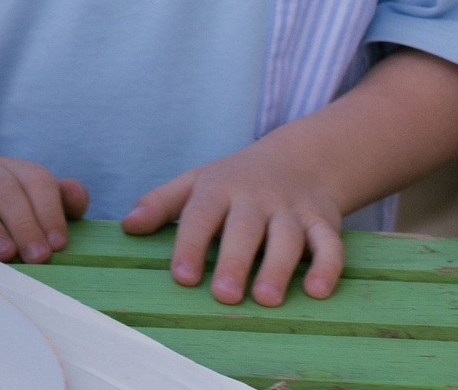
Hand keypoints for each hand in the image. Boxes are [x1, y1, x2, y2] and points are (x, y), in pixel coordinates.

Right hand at [0, 154, 86, 264]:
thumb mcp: (30, 203)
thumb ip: (59, 202)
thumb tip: (78, 196)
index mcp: (12, 169)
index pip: (35, 179)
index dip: (49, 211)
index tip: (57, 244)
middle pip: (4, 187)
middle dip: (24, 223)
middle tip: (37, 257)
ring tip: (4, 254)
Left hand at [124, 137, 345, 306]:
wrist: (300, 159)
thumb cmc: (235, 180)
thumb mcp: (195, 182)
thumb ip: (161, 203)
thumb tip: (127, 227)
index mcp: (219, 189)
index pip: (201, 215)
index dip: (190, 245)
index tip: (182, 277)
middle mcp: (256, 199)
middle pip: (245, 229)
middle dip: (235, 262)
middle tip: (223, 296)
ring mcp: (292, 210)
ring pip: (288, 238)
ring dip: (278, 268)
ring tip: (266, 299)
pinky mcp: (324, 222)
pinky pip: (330, 244)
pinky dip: (328, 267)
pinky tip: (317, 291)